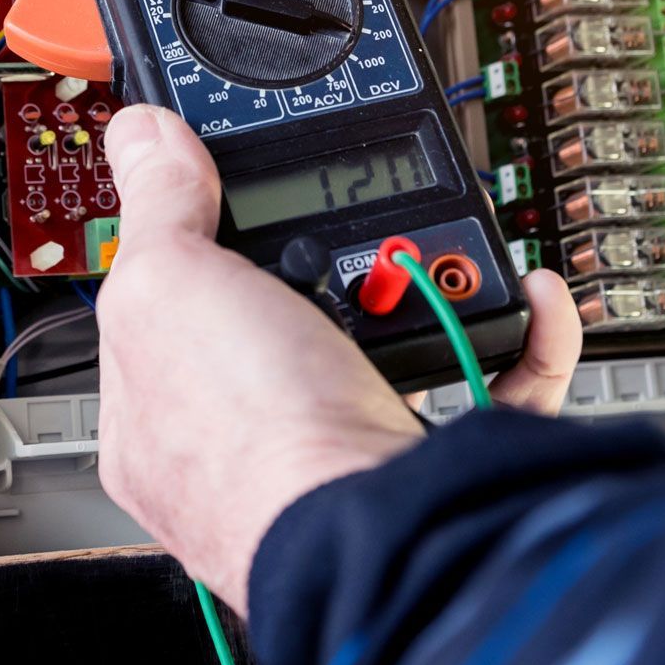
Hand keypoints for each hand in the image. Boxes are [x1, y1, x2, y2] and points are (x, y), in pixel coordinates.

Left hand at [96, 104, 581, 612]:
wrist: (374, 527)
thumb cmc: (252, 435)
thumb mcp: (171, 286)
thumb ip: (159, 209)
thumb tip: (142, 137)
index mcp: (160, 414)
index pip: (166, 304)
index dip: (195, 236)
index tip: (233, 184)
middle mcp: (248, 440)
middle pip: (286, 315)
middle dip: (327, 254)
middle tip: (346, 213)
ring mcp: (339, 450)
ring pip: (388, 342)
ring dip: (425, 282)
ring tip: (436, 248)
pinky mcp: (425, 459)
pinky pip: (485, 382)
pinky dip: (516, 333)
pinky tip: (522, 293)